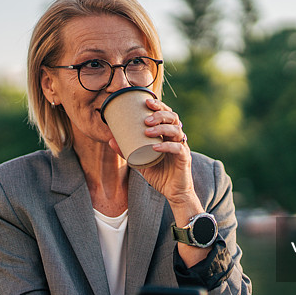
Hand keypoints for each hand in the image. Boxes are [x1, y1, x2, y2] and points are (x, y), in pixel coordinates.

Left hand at [109, 99, 199, 217]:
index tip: (146, 102)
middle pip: (173, 118)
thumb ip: (127, 151)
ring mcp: (182, 147)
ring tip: (147, 131)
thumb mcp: (139, 161)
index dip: (159, 106)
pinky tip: (156, 147)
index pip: (166, 114)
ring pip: (177, 131)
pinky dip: (167, 146)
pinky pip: (178, 149)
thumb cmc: (159, 173)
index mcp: (167, 134)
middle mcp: (177, 138)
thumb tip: (110, 140)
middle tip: (146, 119)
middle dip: (160, 114)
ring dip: (161, 128)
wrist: (173, 192)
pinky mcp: (185, 158)